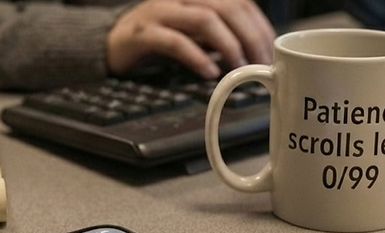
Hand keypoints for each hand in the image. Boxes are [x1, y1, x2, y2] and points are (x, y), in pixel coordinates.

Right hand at [106, 0, 274, 78]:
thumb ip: (221, 35)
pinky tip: (210, 73)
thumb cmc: (161, 36)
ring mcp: (162, 12)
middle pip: (228, 7)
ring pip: (205, 19)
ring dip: (228, 45)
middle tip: (261, 64)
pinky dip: (197, 58)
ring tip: (240, 68)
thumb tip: (256, 53)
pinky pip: (175, 41)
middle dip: (250, 37)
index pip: (240, 1)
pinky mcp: (145, 33)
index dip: (260, 25)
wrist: (114, 40)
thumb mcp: (196, 31)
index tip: (271, 51)